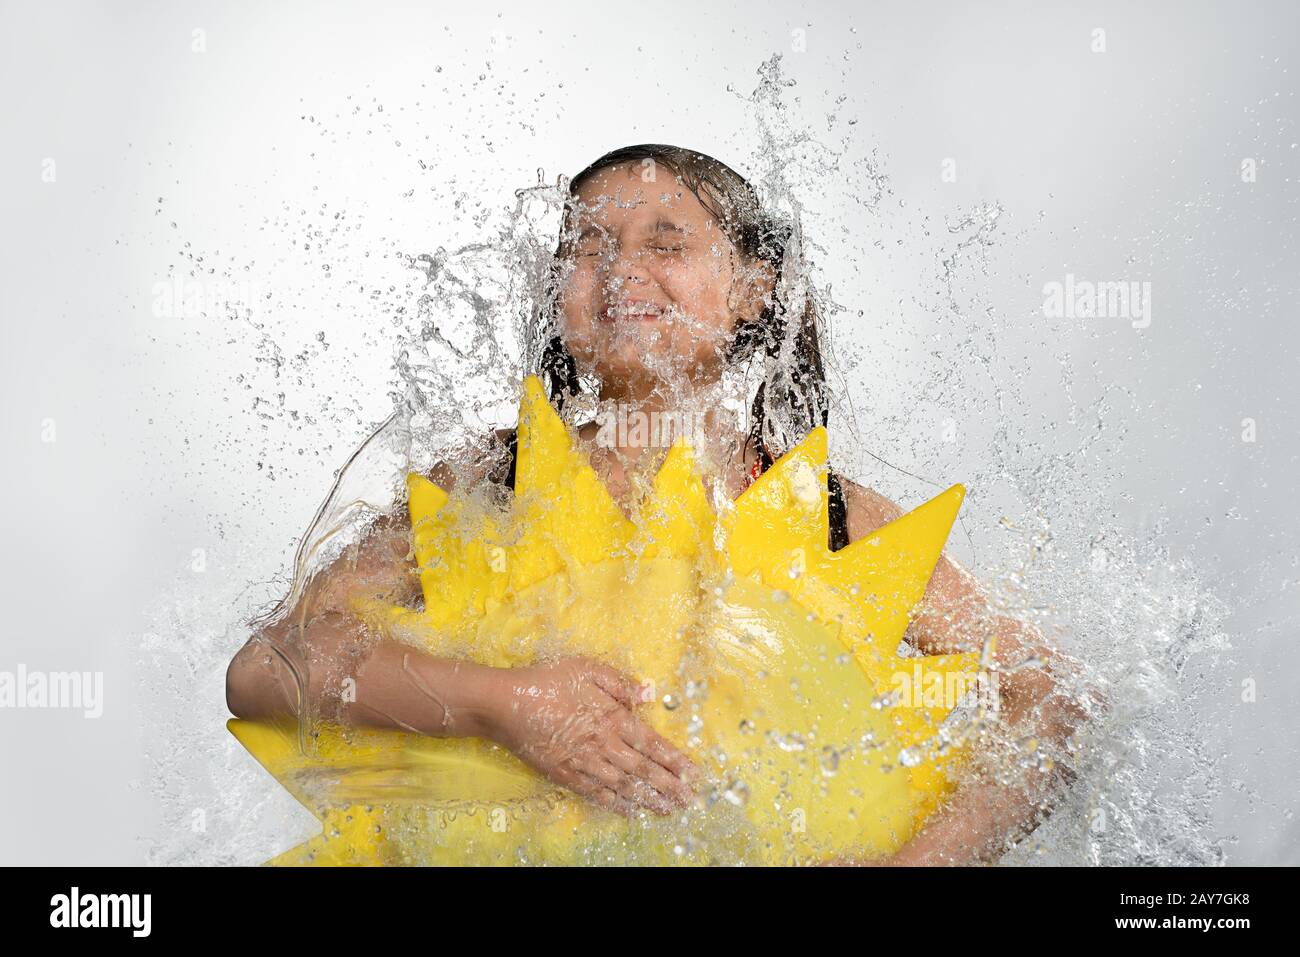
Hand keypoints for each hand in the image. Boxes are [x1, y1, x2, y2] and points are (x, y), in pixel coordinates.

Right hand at [482, 657, 696, 816]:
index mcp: (612, 718)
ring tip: (669, 811)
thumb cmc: (547, 681)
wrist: (505, 704)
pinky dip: (617, 804)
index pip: (651, 743)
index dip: (674, 760)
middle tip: (689, 801)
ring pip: (624, 786)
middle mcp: (603, 745)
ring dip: (649, 800)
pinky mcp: (566, 775)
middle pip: (642, 770)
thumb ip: (620, 683)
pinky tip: (632, 812)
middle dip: (669, 786)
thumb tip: (650, 693)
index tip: (694, 774)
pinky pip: (598, 794)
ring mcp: (584, 763)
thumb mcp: (586, 669)